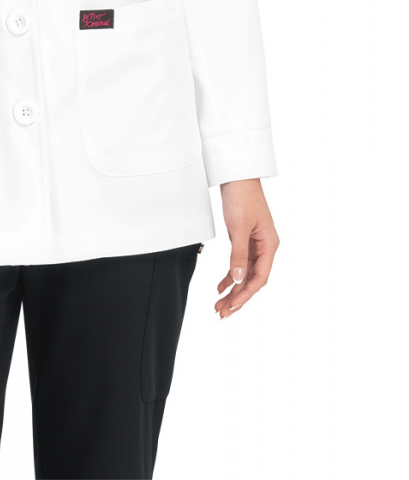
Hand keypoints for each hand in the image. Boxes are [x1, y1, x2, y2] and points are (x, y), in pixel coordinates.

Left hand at [214, 178, 278, 318]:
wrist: (237, 175)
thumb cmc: (242, 197)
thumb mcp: (238, 227)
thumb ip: (238, 254)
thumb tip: (238, 280)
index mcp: (270, 245)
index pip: (260, 278)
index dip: (246, 294)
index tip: (232, 306)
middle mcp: (265, 247)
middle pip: (253, 279)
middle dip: (238, 298)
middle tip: (222, 312)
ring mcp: (255, 244)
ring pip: (245, 274)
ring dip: (233, 289)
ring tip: (219, 304)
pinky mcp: (244, 239)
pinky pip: (239, 264)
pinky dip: (230, 276)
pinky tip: (220, 286)